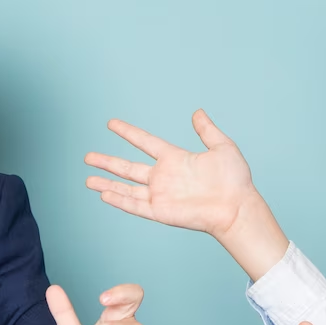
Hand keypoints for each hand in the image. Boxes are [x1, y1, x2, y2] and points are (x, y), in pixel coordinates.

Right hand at [85, 111, 289, 279]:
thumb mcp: (222, 147)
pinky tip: (104, 194)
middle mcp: (164, 177)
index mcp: (175, 159)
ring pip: (126, 188)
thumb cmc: (234, 180)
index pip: (145, 142)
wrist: (238, 207)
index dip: (128, 133)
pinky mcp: (161, 212)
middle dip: (107, 162)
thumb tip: (198, 112)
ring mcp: (161, 195)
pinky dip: (119, 200)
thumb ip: (207, 130)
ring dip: (106, 184)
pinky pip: (135, 205)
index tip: (111, 123)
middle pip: (128, 167)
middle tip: (87, 156)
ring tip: (87, 180)